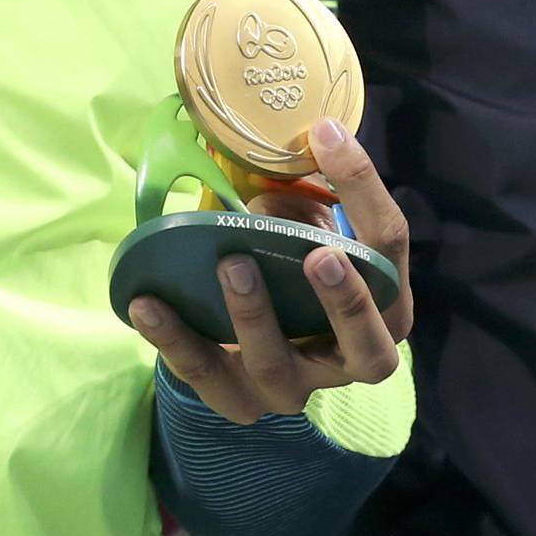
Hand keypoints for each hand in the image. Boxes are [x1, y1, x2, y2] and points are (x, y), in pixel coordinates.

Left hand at [128, 117, 413, 426]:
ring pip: (280, 369)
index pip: (388, 253)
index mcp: (382, 308)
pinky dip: (175, 339)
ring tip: (231, 265)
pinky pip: (206, 376)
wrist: (246, 341)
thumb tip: (289, 147)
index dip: (363, 191)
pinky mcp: (237, 400)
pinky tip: (147, 302)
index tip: (325, 135)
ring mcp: (292, 388)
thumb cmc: (289, 270)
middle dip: (347, 305)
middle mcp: (347, 359)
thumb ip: (304, 202)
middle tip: (319, 257)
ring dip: (256, 317)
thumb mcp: (306, 231)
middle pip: (370, 350)